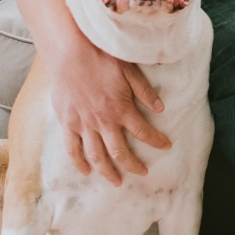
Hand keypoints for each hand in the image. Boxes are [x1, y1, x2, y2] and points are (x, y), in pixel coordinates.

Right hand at [47, 32, 171, 185]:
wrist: (68, 53)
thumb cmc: (100, 57)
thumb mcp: (129, 70)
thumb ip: (145, 91)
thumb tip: (161, 108)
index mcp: (121, 108)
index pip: (144, 132)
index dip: (157, 141)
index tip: (167, 146)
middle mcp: (103, 121)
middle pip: (120, 152)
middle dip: (134, 165)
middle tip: (143, 173)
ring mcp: (83, 124)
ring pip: (97, 156)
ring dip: (108, 171)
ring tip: (117, 181)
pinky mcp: (67, 122)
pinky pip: (72, 148)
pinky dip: (79, 162)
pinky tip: (86, 172)